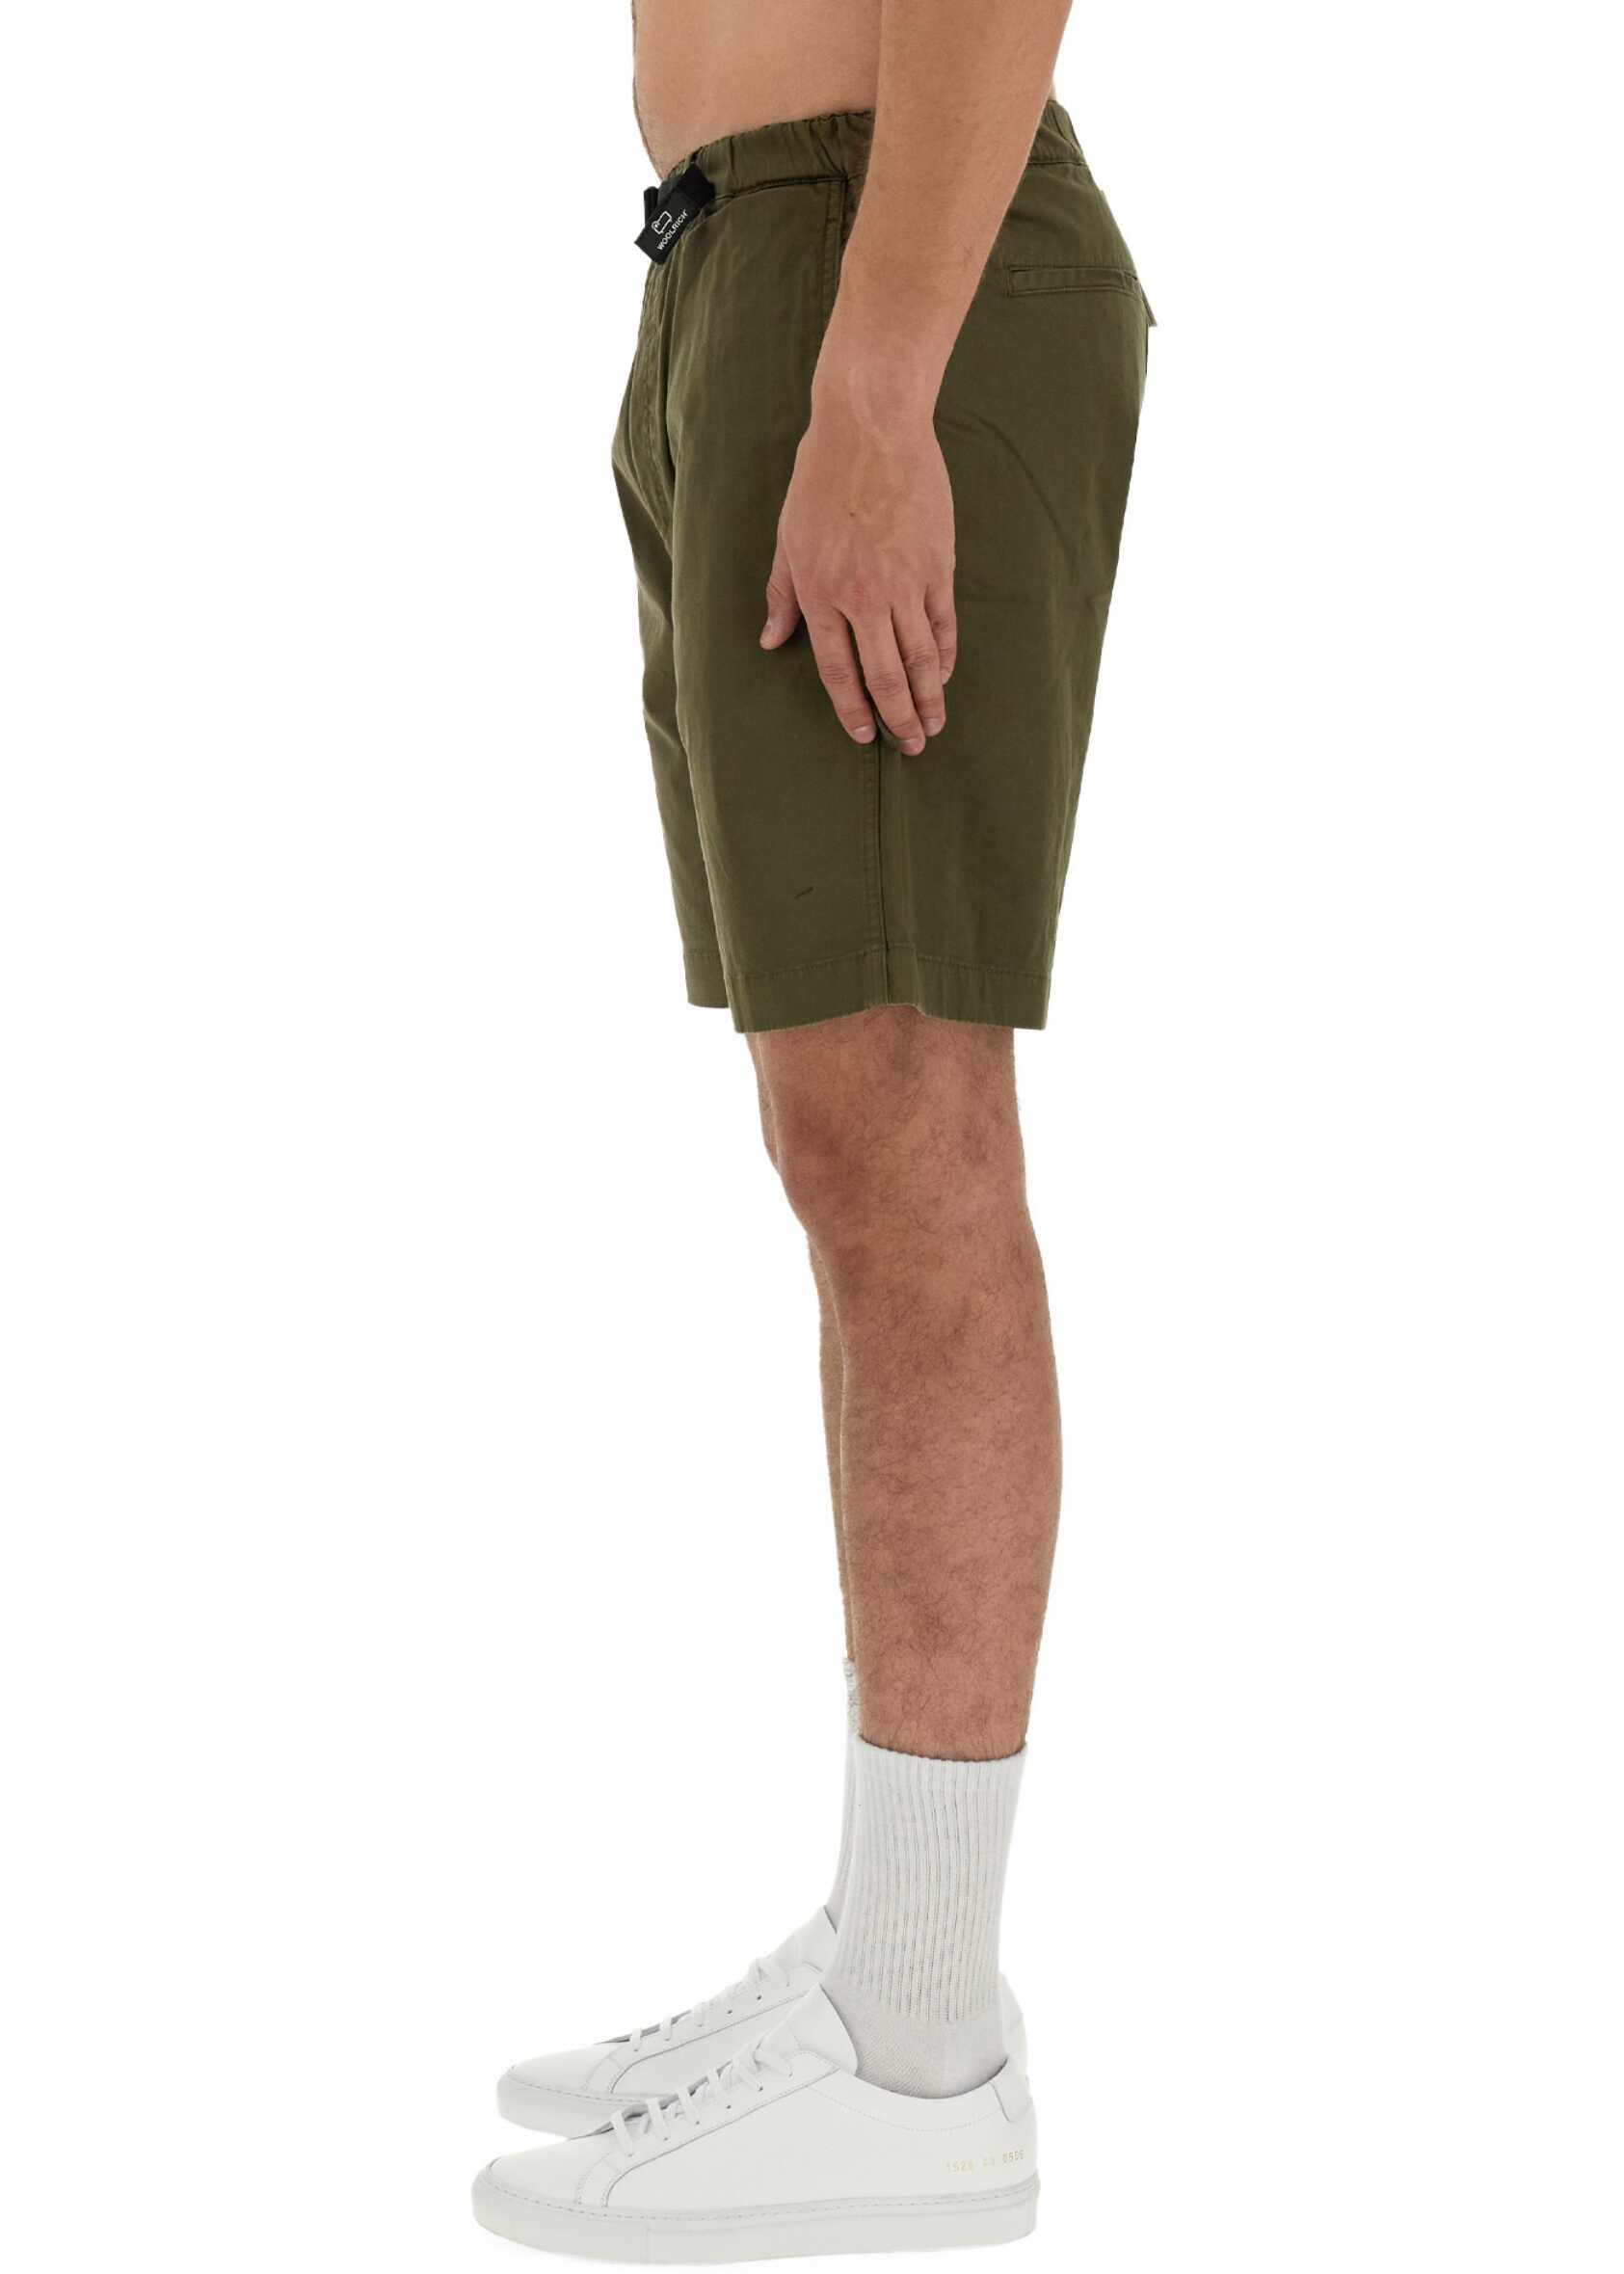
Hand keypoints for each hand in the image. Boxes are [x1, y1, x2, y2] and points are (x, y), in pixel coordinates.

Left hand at [760, 377, 956, 753]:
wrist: (871, 428)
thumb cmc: (821, 477)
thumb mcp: (787, 537)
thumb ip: (781, 594)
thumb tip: (768, 640)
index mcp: (820, 593)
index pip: (837, 670)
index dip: (852, 708)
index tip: (864, 734)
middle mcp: (863, 597)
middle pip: (883, 676)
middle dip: (898, 717)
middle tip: (910, 746)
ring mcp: (904, 583)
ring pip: (920, 658)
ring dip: (928, 698)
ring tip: (934, 725)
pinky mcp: (936, 565)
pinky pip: (943, 623)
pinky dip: (946, 654)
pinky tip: (946, 675)